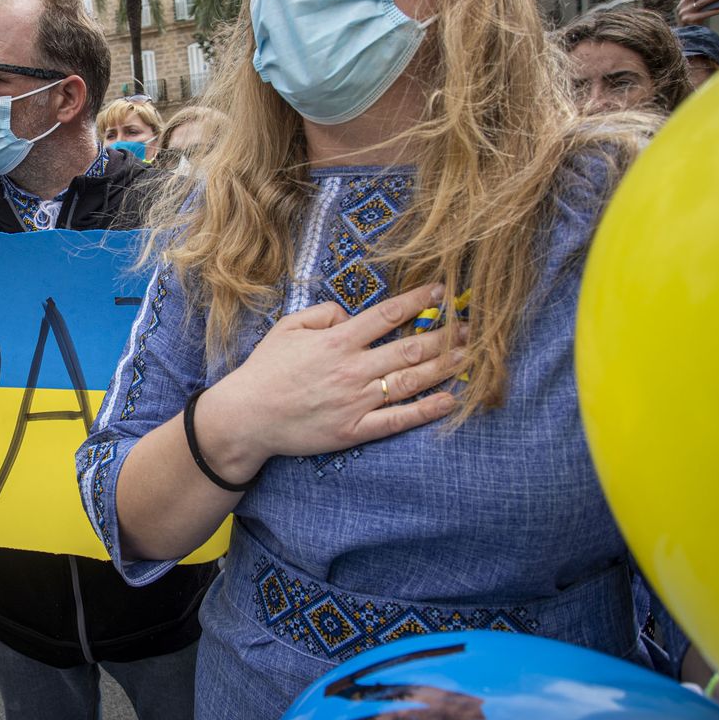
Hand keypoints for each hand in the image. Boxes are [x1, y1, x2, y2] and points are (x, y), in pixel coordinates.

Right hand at [200, 284, 463, 481]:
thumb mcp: (286, 328)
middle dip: (444, 335)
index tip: (441, 290)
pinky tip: (449, 400)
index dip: (418, 301)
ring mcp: (356, 400)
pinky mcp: (355, 429)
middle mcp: (352, 368)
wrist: (246, 417)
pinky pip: (398, 419)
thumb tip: (349, 312)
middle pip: (409, 348)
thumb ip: (322, 313)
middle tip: (472, 327)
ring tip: (470, 356)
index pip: (386, 315)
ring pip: (410, 381)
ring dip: (444, 367)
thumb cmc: (265, 370)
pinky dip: (426, 410)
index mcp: (337, 341)